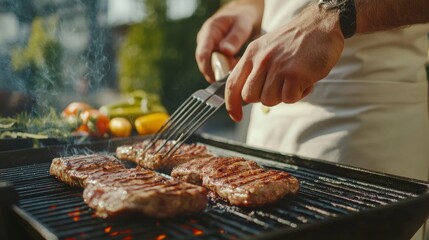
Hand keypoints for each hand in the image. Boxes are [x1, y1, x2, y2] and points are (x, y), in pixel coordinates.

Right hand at [195, 0, 262, 82]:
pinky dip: (226, 69)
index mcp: (208, 31)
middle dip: (219, 70)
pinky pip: (216, 67)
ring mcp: (207, 49)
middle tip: (235, 67)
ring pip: (210, 67)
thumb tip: (226, 52)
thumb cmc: (242, 18)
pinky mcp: (212, 55)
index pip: (202, 54)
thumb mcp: (242, 25)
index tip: (220, 77)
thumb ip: (235, 38)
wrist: (241, 16)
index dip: (208, 68)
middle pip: (205, 64)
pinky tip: (236, 62)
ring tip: (237, 62)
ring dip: (223, 70)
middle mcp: (204, 41)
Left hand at [225, 4, 344, 120]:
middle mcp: (261, 60)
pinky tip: (305, 79)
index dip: (231, 104)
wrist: (321, 25)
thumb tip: (245, 95)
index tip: (236, 116)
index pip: (232, 84)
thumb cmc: (295, 41)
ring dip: (283, 95)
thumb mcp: (267, 48)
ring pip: (269, 100)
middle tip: (280, 84)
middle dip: (264, 96)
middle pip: (250, 97)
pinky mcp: (294, 74)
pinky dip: (299, 94)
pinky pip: (289, 99)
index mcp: (252, 53)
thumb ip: (254, 69)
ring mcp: (277, 67)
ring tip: (294, 79)